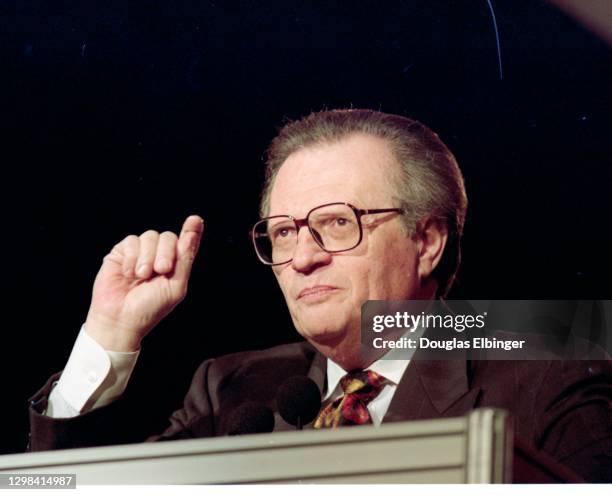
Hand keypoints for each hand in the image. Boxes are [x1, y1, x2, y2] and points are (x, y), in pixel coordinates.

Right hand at [84, 215, 203, 351]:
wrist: (120, 319)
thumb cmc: (150, 308)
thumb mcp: (175, 286)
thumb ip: (185, 259)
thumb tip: (191, 234)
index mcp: (175, 265)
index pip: (186, 243)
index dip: (192, 230)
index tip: (195, 220)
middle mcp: (158, 256)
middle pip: (168, 237)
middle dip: (165, 252)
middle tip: (161, 270)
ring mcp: (140, 253)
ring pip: (150, 236)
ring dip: (147, 257)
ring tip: (141, 276)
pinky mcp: (121, 253)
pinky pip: (131, 241)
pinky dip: (132, 257)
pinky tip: (128, 273)